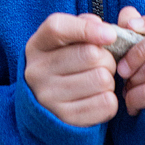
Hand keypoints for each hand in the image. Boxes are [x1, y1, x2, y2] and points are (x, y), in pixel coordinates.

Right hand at [24, 12, 119, 126]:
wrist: (45, 108)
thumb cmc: (63, 66)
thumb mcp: (64, 43)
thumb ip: (83, 26)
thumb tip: (105, 30)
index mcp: (35, 47)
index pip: (57, 28)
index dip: (87, 28)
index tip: (109, 35)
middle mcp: (36, 72)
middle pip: (91, 55)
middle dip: (106, 59)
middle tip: (102, 65)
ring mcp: (49, 97)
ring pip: (102, 79)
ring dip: (109, 80)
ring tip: (97, 82)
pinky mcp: (66, 119)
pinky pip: (107, 104)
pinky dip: (109, 100)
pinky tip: (97, 98)